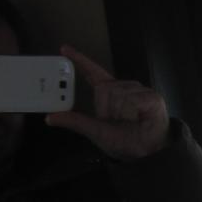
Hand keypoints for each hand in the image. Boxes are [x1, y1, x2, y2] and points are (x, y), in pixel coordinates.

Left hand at [46, 44, 169, 159]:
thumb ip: (75, 122)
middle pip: (105, 88)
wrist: (148, 152)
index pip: (93, 73)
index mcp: (109, 95)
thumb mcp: (96, 132)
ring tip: (132, 121)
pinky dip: (133, 113)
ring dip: (122, 113)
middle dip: (108, 109)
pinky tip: (140, 118)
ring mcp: (138, 91)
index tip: (64, 49)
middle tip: (119, 122)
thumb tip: (50, 118)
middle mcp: (123, 88)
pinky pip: (133, 100)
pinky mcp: (151, 96)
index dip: (80, 60)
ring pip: (119, 94)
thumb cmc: (125, 142)